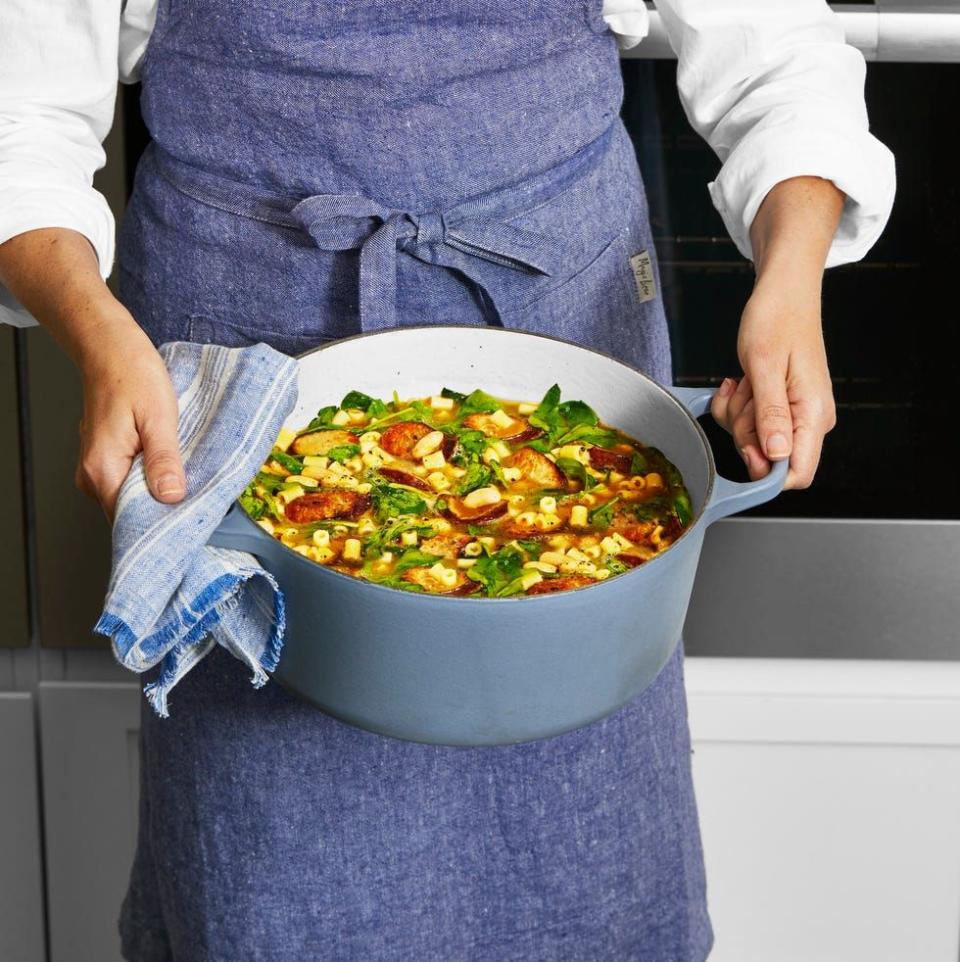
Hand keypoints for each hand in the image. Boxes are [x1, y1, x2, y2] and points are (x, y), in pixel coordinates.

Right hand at [75, 318, 185, 519]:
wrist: (111, 349)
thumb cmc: (133, 375)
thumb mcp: (159, 417)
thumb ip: (164, 460)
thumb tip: (171, 496)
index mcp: (102, 468)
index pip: (131, 520)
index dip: (162, 523)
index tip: (190, 520)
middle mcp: (92, 474)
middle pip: (131, 513)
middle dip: (163, 509)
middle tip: (195, 496)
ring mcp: (95, 468)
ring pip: (132, 498)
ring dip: (158, 492)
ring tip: (184, 476)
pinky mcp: (104, 460)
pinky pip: (129, 482)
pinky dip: (151, 478)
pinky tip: (169, 466)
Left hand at [710, 283, 835, 489]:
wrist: (783, 293)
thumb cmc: (777, 320)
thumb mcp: (764, 368)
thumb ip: (771, 415)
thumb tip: (776, 455)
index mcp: (813, 414)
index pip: (799, 473)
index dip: (767, 471)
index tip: (747, 445)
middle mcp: (810, 419)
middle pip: (769, 459)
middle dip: (744, 432)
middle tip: (745, 395)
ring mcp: (795, 414)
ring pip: (754, 440)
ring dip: (738, 414)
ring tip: (745, 381)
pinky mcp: (781, 406)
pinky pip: (749, 423)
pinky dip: (735, 406)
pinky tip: (739, 382)